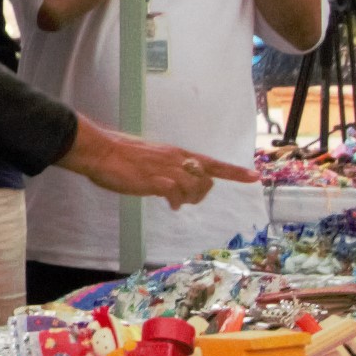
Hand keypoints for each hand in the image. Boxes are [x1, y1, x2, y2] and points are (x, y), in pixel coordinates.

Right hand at [63, 118, 245, 204]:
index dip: (234, 172)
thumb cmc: (120, 154)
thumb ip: (164, 168)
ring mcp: (168, 170)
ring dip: (188, 199)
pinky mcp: (156, 181)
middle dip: (201, 193)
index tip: (254, 177)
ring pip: (195, 189)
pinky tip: (168, 203)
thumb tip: (170, 183)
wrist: (101, 151)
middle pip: (207, 180)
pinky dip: (176, 202)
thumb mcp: (150, 158)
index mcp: (176, 153)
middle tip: (182, 199)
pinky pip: (177, 196)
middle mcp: (177, 159)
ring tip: (172, 200)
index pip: (212, 162)